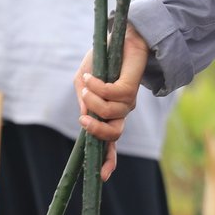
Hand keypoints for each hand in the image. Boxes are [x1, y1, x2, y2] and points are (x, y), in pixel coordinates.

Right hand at [75, 26, 150, 179]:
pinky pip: (111, 95)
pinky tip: (91, 76)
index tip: (102, 177)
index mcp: (109, 115)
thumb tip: (85, 114)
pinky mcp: (131, 88)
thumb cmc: (102, 60)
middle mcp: (121, 112)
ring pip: (110, 114)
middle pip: (113, 135)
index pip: (110, 143)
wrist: (121, 37)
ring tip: (87, 84)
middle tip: (84, 118)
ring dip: (93, 100)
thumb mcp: (84, 81)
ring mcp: (128, 101)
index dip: (108, 161)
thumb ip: (83, 98)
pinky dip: (97, 87)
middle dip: (97, 131)